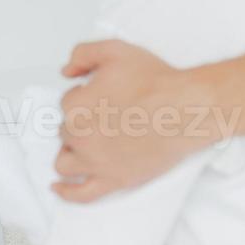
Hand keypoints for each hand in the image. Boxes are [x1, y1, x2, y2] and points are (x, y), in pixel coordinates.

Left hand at [52, 40, 226, 202]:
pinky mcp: (114, 180)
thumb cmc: (157, 82)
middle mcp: (81, 136)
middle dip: (80, 124)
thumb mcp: (115, 50)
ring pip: (65, 162)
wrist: (185, 109)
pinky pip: (80, 194)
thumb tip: (67, 71)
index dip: (83, 97)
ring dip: (71, 152)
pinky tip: (59, 188)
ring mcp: (96, 161)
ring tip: (84, 146)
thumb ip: (82, 54)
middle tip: (103, 117)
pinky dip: (66, 192)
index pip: (66, 103)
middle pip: (66, 132)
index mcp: (77, 106)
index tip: (99, 96)